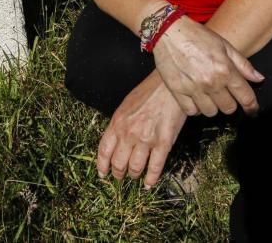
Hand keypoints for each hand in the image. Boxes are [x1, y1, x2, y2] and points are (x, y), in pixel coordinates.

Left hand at [96, 72, 186, 187]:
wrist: (169, 86)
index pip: (104, 151)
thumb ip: (119, 124)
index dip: (102, 165)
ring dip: (134, 175)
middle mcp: (129, 133)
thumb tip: (115, 141)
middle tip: (120, 176)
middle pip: (118, 163)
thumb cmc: (148, 92)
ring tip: (135, 176)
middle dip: (118, 173)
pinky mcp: (163, 143)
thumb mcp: (126, 106)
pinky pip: (155, 167)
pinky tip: (149, 184)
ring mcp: (146, 140)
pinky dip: (151, 179)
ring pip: (135, 168)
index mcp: (117, 123)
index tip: (103, 173)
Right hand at [153, 17, 264, 116]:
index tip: (251, 109)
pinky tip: (195, 97)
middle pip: (228, 108)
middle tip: (224, 94)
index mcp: (225, 70)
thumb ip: (243, 64)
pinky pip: (192, 111)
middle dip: (230, 102)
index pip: (245, 97)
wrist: (169, 31)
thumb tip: (258, 78)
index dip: (251, 106)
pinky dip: (195, 108)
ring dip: (212, 106)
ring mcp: (193, 88)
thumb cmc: (197, 36)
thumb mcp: (225, 45)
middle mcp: (211, 82)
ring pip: (211, 112)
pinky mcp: (177, 91)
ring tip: (208, 94)